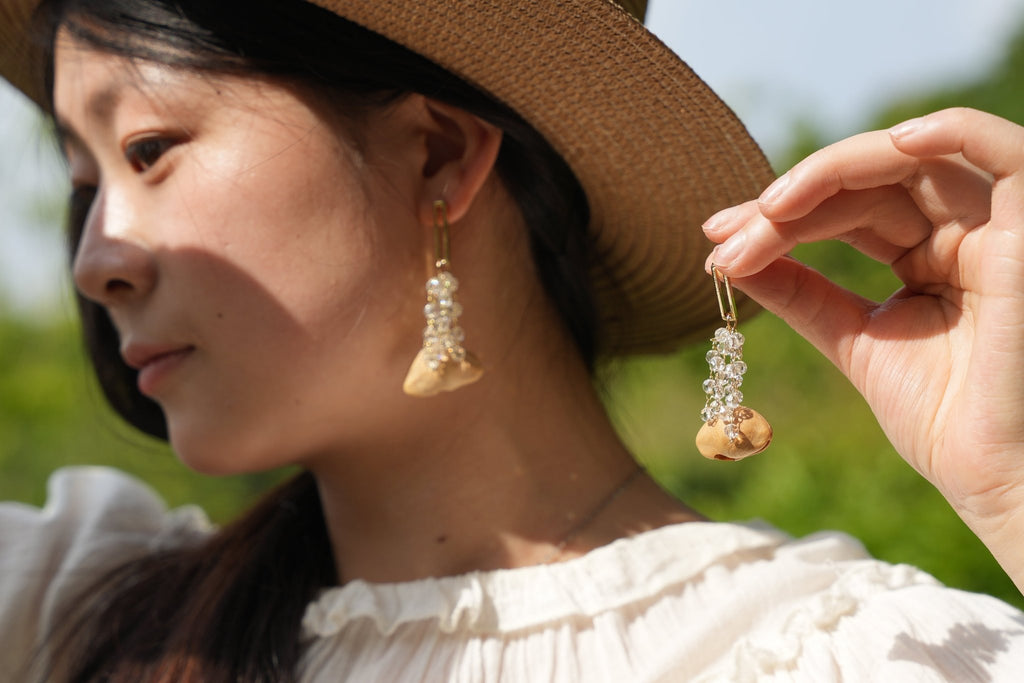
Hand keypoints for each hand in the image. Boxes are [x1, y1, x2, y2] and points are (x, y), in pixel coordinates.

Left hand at [703, 108, 1023, 587]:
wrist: (1004, 484)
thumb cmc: (946, 424)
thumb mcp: (856, 341)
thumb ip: (801, 293)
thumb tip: (724, 255)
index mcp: (932, 258)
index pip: (849, 212)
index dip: (781, 220)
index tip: (715, 243)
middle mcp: (968, 235)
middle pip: (870, 186)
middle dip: (790, 205)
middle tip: (725, 238)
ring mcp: (1004, 229)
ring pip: (915, 163)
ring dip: (836, 172)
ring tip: (771, 206)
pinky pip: (1008, 153)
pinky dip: (954, 131)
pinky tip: (893, 142)